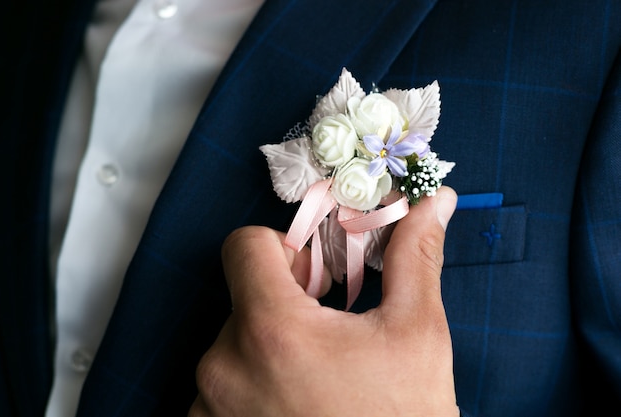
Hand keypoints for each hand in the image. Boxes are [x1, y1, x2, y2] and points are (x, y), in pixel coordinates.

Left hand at [189, 187, 458, 416]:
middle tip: (330, 330)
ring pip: (234, 341)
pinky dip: (254, 382)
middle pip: (243, 295)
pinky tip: (297, 405)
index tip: (314, 272)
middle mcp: (223, 367)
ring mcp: (209, 407)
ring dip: (271, 345)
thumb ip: (415, 257)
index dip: (282, 245)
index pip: (243, 244)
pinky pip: (223, 384)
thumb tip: (434, 203)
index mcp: (271, 330)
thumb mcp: (417, 335)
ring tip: (316, 377)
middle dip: (286, 300)